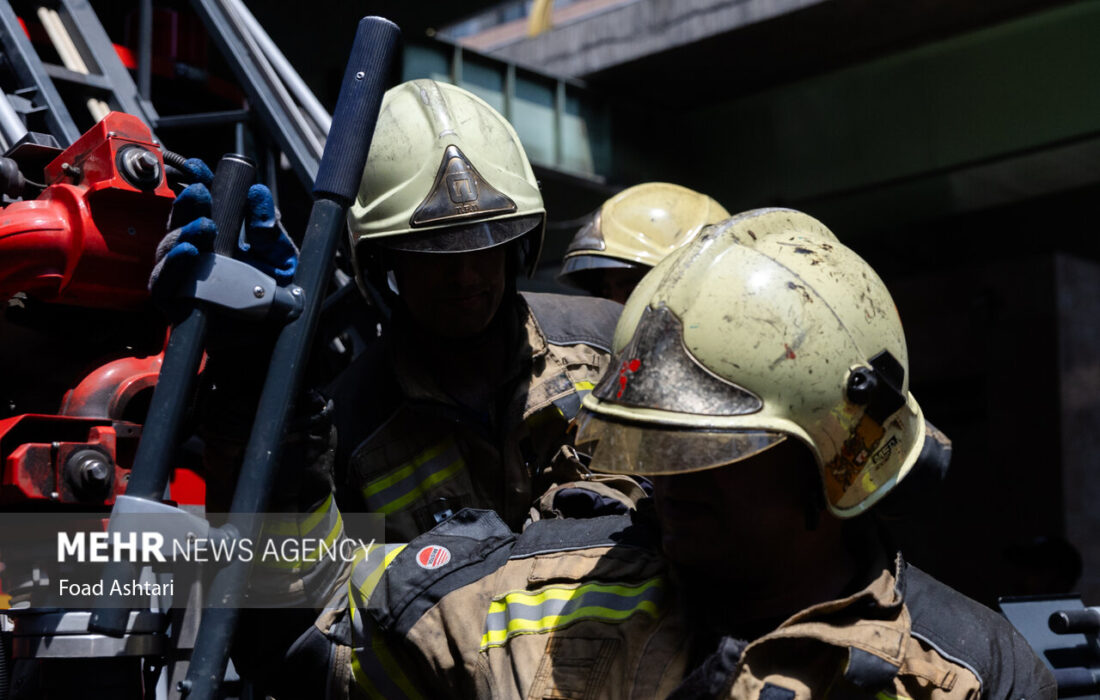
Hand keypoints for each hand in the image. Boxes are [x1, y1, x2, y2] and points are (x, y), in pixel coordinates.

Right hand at [148, 158, 299, 301]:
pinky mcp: (176, 304)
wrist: (277, 333)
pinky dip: (175, 266)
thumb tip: (257, 193)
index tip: (200, 169)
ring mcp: (183, 278)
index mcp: (217, 237)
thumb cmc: (275, 293)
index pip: (199, 206)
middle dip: (185, 205)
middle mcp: (195, 254)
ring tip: (204, 227)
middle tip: (200, 193)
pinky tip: (188, 252)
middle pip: (177, 223)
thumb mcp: (279, 254)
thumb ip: (268, 226)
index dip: (197, 184)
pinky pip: (165, 283)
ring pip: (168, 249)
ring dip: (183, 233)